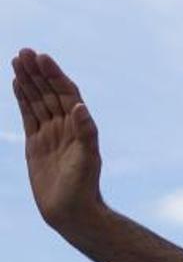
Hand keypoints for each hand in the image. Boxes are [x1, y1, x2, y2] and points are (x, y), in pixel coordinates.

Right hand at [11, 49, 104, 229]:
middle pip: (49, 92)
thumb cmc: (83, 186)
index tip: (42, 57)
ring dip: (28, 81)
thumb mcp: (87, 159)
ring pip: (37, 100)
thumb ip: (86, 132)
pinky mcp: (36, 143)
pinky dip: (23, 99)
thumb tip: (80, 107)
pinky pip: (28, 115)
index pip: (65, 93)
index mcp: (79, 125)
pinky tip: (16, 84)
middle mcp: (66, 125)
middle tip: (24, 51)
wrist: (71, 211)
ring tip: (17, 59)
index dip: (54, 75)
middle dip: (38, 72)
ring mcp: (50, 133)